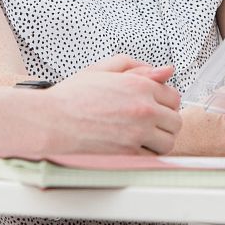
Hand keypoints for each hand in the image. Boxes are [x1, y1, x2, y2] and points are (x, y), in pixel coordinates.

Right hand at [40, 55, 182, 154]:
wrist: (49, 121)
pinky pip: (152, 158)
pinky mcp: (128, 155)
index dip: (163, 103)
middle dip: (164, 122)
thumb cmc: (71, 98)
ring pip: (168, 142)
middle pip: (175, 122)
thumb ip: (135, 66)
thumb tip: (165, 71)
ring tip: (140, 137)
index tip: (153, 107)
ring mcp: (137, 133)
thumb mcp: (101, 70)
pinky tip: (130, 147)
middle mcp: (143, 109)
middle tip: (147, 123)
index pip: (174, 98)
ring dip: (158, 141)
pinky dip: (145, 155)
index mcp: (139, 86)